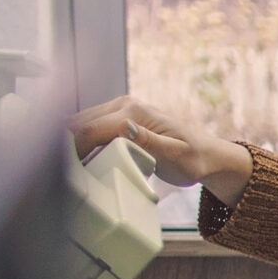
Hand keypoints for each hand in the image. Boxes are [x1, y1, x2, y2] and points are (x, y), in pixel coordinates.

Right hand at [68, 96, 252, 204]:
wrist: (207, 155)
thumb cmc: (194, 159)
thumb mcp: (175, 155)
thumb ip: (149, 141)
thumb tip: (124, 127)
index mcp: (134, 112)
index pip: (91, 128)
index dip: (76, 150)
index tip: (71, 173)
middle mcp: (125, 104)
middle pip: (80, 123)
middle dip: (70, 146)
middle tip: (70, 173)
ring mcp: (121, 109)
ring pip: (82, 123)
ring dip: (76, 144)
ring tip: (78, 169)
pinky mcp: (120, 117)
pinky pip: (93, 127)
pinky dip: (86, 142)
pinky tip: (88, 161)